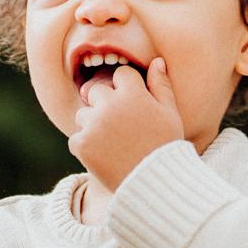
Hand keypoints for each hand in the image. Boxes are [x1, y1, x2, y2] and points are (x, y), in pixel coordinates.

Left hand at [68, 57, 186, 189]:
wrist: (154, 186)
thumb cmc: (165, 147)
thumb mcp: (170, 114)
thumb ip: (161, 85)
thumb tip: (157, 61)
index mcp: (133, 94)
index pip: (121, 75)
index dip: (127, 89)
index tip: (134, 107)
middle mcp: (110, 105)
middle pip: (97, 91)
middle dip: (105, 104)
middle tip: (120, 127)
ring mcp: (93, 125)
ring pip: (83, 115)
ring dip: (93, 125)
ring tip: (113, 144)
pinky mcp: (81, 145)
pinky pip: (77, 138)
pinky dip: (86, 147)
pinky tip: (104, 157)